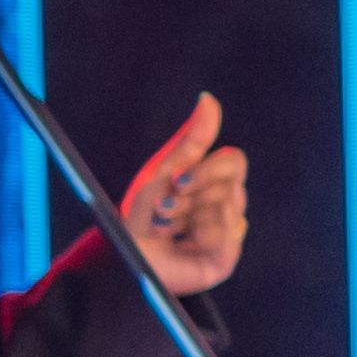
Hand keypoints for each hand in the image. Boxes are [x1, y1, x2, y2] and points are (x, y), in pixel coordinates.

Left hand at [117, 92, 250, 295]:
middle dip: (187, 195)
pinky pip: (227, 234)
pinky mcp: (226, 258)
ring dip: (187, 217)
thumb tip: (208, 98)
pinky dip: (199, 235)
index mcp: (214, 183)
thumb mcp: (163, 171)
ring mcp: (229, 233)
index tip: (175, 179)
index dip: (206, 168)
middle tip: (163, 208)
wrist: (122, 254)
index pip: (234, 161)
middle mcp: (227, 206)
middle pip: (230, 184)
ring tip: (167, 229)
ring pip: (227, 208)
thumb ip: (192, 138)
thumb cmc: (139, 214)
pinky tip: (184, 244)